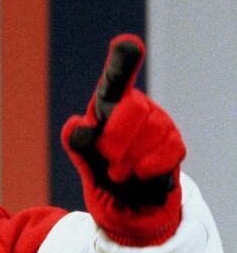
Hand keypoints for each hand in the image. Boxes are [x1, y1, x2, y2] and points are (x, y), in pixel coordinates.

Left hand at [61, 34, 185, 244]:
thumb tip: (77, 127)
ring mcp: (158, 124)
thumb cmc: (102, 176)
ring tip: (120, 173)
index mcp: (109, 105)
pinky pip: (167, 153)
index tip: (128, 45)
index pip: (115, 79)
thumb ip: (79, 144)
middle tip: (107, 158)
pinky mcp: (175, 145)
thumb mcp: (84, 161)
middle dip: (114, 139)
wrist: (126, 207)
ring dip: (128, 162)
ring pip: (150, 133)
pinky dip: (148, 170)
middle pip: (132, 108)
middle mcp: (136, 108)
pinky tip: (140, 176)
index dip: (122, 61)